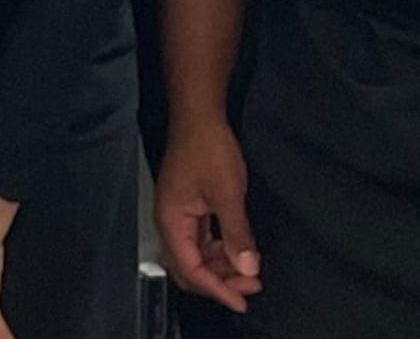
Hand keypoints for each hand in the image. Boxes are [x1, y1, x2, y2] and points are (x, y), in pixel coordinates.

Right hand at [155, 115, 262, 313]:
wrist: (199, 118)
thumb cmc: (209, 150)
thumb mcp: (228, 194)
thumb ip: (237, 234)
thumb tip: (247, 268)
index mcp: (171, 222)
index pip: (190, 269)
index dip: (216, 289)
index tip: (242, 300)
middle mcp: (169, 223)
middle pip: (188, 268)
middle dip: (219, 281)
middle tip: (250, 285)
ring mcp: (177, 216)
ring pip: (195, 256)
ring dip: (220, 267)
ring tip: (248, 269)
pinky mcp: (187, 209)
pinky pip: (199, 241)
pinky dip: (218, 251)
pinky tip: (236, 251)